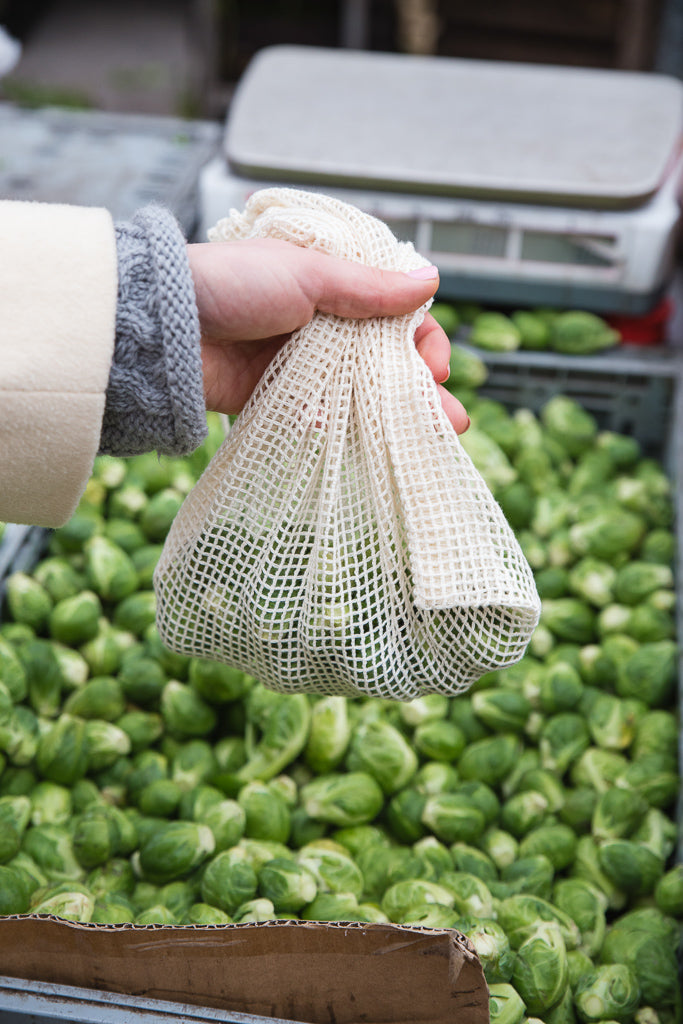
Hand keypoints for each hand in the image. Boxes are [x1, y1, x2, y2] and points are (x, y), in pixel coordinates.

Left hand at [187, 236, 468, 432]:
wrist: (165, 327)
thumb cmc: (232, 284)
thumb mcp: (308, 276)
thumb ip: (369, 289)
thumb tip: (431, 281)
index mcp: (331, 284)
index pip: (394, 313)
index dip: (421, 340)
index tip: (433, 366)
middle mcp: (320, 323)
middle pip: (385, 359)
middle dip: (419, 389)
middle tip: (449, 419)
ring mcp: (300, 363)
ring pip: (360, 392)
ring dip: (394, 415)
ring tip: (430, 439)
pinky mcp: (276, 397)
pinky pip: (322, 416)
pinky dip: (345, 428)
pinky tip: (369, 443)